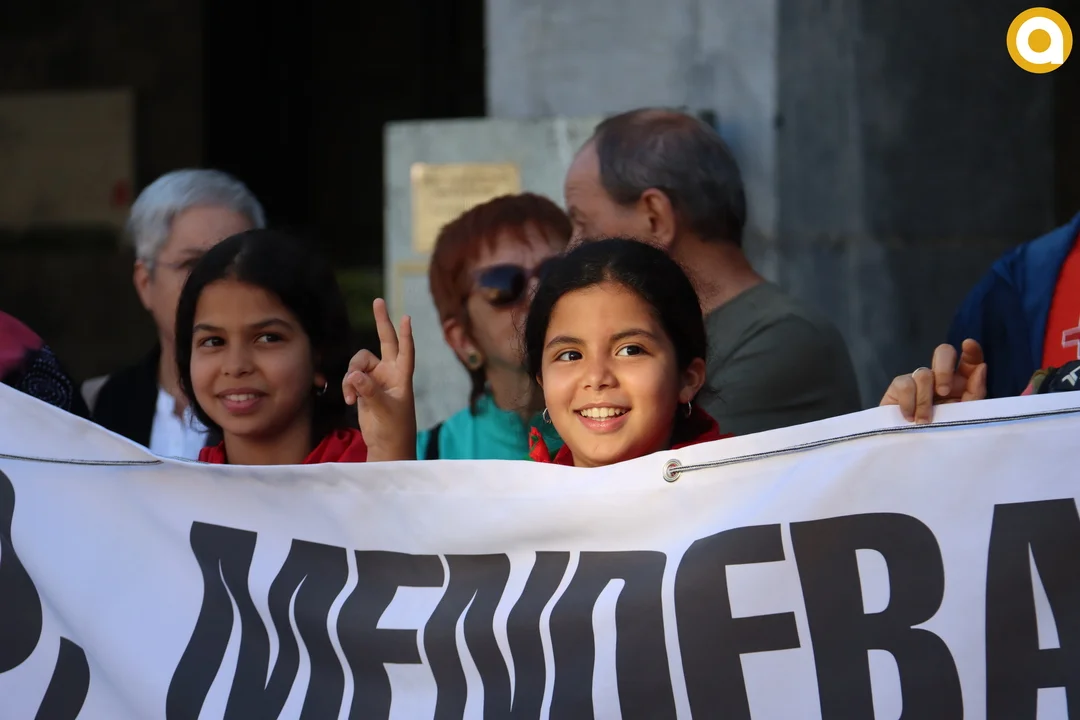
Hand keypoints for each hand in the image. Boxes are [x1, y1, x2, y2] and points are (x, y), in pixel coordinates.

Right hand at [342, 299, 416, 460]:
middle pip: (386, 342)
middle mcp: (390, 373)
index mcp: (402, 377)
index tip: (406, 317)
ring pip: (358, 363)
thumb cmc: (393, 429)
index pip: (406, 351)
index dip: (405, 335)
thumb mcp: (383, 410)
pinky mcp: (364, 387)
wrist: (386, 445)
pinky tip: (349, 400)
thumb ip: (369, 391)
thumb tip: (354, 376)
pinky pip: (351, 377)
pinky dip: (347, 386)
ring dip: (350, 376)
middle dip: (381, 321)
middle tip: (378, 300)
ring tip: (350, 395)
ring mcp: (376, 379)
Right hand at [880, 339, 986, 423]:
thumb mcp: (965, 416)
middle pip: (943, 352)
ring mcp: (919, 380)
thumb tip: (981, 368)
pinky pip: (905, 384)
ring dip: (925, 400)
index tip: (968, 345)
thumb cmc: (942, 433)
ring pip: (924, 373)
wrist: (911, 450)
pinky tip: (909, 417)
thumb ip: (975, 394)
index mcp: (961, 383)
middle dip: (945, 368)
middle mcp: (940, 378)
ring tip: (924, 421)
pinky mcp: (899, 387)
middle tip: (944, 391)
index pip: (969, 360)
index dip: (970, 350)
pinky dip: (909, 402)